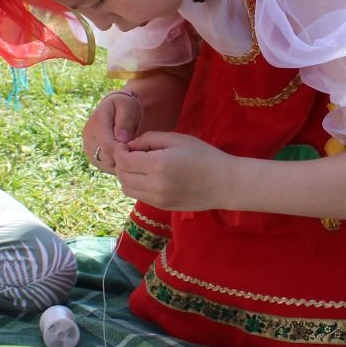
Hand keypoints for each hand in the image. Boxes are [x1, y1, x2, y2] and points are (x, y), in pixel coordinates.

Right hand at [82, 90, 144, 173]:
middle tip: (137, 152)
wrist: (116, 109)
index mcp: (96, 123)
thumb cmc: (125, 106)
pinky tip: (127, 158)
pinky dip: (117, 166)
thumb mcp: (128, 107)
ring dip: (120, 163)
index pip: (107, 145)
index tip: (136, 148)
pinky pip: (105, 167)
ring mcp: (88, 148)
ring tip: (132, 154)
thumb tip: (122, 138)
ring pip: (105, 165)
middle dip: (123, 158)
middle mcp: (88, 137)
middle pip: (106, 158)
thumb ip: (125, 121)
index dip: (123, 150)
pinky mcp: (93, 156)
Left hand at [110, 130, 231, 209]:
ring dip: (127, 176)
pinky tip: (148, 176)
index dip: (120, 151)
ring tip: (139, 166)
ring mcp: (157, 200)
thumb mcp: (177, 139)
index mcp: (158, 165)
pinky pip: (139, 196)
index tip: (127, 144)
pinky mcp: (162, 207)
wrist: (225, 184)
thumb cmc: (204, 156)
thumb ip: (150, 139)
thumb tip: (130, 145)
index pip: (123, 160)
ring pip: (127, 189)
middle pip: (122, 176)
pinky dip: (136, 185)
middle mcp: (154, 185)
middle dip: (122, 163)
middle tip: (132, 154)